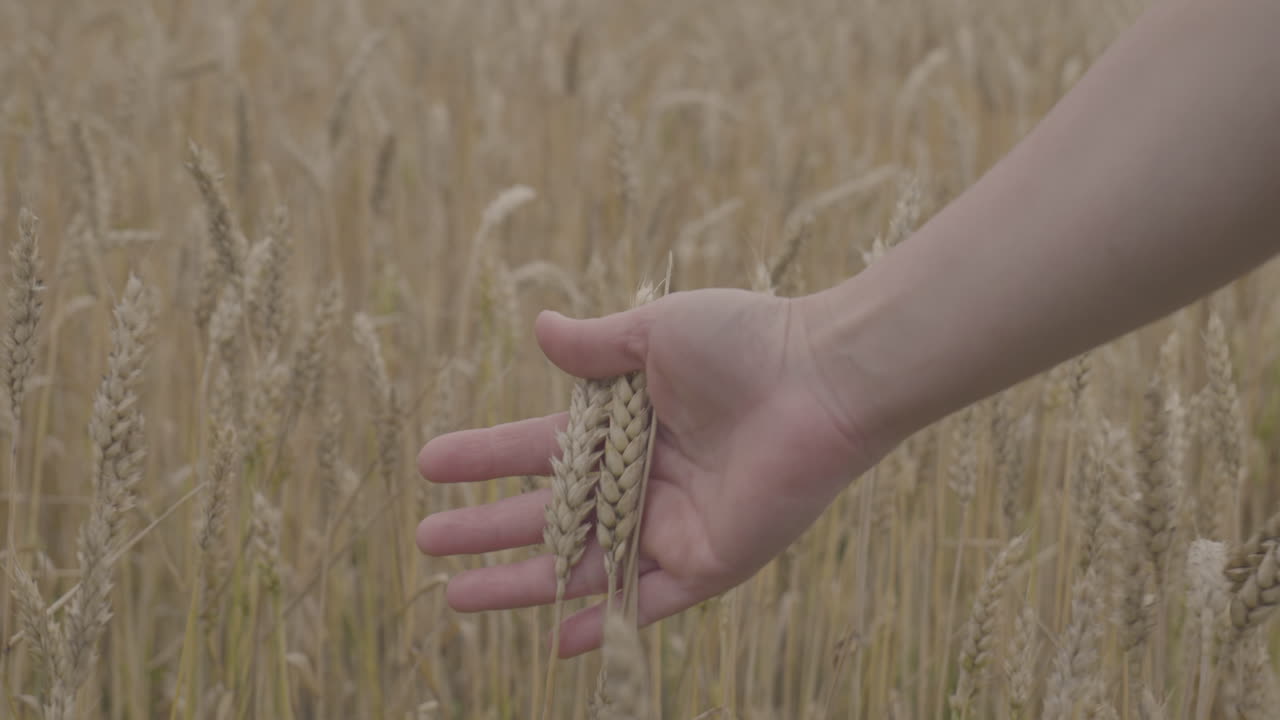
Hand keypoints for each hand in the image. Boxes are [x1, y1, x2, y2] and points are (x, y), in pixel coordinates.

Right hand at [415, 289, 892, 655]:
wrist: (820, 380)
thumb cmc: (742, 342)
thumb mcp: (655, 333)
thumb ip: (595, 346)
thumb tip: (538, 328)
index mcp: (628, 425)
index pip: (539, 448)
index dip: (483, 457)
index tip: (429, 464)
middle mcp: (645, 479)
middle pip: (550, 514)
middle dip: (486, 528)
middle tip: (427, 542)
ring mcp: (674, 525)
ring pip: (582, 564)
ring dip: (520, 583)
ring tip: (456, 595)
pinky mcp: (709, 562)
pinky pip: (647, 602)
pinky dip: (604, 623)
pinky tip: (556, 642)